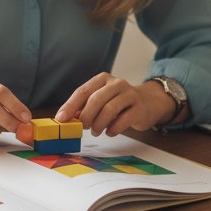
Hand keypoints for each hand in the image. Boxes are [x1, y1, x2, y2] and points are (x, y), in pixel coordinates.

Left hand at [55, 73, 175, 135]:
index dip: (70, 106)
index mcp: (103, 79)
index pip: (82, 91)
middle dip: (86, 116)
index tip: (61, 119)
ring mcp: (130, 94)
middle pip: (96, 100)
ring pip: (109, 110)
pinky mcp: (139, 108)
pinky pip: (123, 120)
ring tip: (96, 132)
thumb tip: (66, 118)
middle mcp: (117, 83)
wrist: (148, 103)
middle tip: (82, 127)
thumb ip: (84, 107)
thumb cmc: (119, 103)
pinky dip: (113, 129)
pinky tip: (110, 132)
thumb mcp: (101, 100)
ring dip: (99, 124)